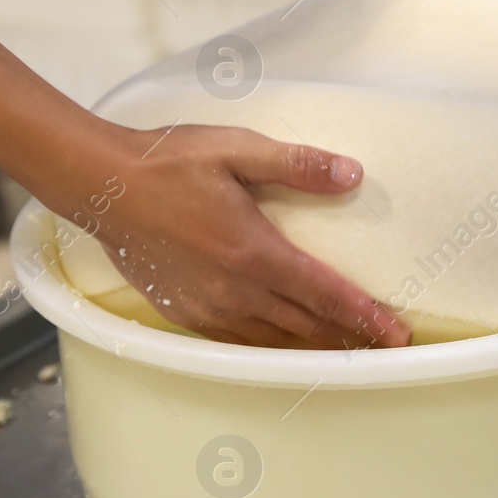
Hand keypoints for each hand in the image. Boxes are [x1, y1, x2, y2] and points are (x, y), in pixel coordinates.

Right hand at [82, 124, 410, 349]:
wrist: (102, 185)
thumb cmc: (168, 163)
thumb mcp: (237, 149)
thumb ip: (297, 165)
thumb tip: (351, 174)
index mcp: (254, 253)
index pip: (326, 295)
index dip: (366, 317)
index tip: (396, 335)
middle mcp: (234, 291)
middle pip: (307, 326)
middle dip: (349, 337)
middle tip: (383, 345)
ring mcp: (207, 309)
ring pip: (275, 340)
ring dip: (313, 345)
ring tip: (345, 347)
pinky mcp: (185, 314)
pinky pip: (240, 341)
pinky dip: (271, 344)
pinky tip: (284, 340)